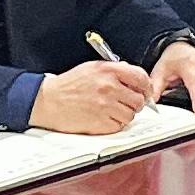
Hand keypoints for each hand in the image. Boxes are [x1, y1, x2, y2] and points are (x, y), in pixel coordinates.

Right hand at [32, 60, 155, 135]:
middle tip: (126, 103)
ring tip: (111, 110)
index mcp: (108, 71)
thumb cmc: (68, 85)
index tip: (144, 91)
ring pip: (131, 115)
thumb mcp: (92, 68)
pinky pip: (119, 126)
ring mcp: (106, 106)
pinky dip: (115, 124)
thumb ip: (114, 70)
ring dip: (124, 114)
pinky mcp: (101, 123)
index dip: (145, 86)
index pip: (140, 77)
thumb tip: (134, 77)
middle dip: (135, 103)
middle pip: (139, 99)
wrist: (48, 101)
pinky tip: (104, 117)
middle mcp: (109, 87)